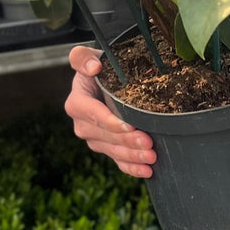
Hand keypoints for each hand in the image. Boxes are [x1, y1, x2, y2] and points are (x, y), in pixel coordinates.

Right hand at [63, 45, 156, 177]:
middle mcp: (82, 124)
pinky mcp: (105, 148)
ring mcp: (93, 139)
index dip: (111, 122)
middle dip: (127, 142)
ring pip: (113, 151)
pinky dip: (132, 168)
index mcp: (77, 103)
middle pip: (106, 136)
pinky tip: (147, 172)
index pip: (93, 115)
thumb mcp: (89, 57)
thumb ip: (83, 58)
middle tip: (148, 143)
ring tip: (152, 157)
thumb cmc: (100, 67)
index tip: (130, 126)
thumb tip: (94, 67)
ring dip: (133, 156)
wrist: (105, 80)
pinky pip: (117, 161)